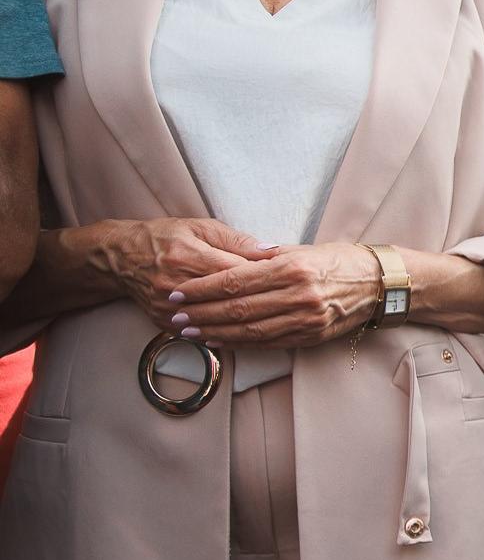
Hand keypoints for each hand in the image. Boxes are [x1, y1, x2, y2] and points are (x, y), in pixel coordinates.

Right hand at [96, 218, 274, 331]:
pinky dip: (221, 330)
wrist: (120, 257)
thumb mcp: (200, 228)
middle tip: (284, 301)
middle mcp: (176, 285)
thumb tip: (271, 252)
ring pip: (216, 320)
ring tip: (271, 318)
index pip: (236, 273)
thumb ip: (236, 241)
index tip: (286, 279)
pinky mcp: (164, 322)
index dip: (264, 277)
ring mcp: (168, 307)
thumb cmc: (164, 237)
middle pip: (228, 300)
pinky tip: (243, 330)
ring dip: (244, 321)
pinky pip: (200, 331)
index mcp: (188, 256)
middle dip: (259, 300)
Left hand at [169, 243, 381, 347]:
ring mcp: (305, 319)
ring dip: (214, 332)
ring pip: (248, 330)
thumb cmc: (342, 261)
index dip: (201, 289)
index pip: (235, 281)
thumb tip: (233, 259)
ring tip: (190, 332)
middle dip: (200, 313)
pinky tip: (219, 341)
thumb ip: (268, 256)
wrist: (382, 284)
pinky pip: (267, 343)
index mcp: (292, 268)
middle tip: (174, 315)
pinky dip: (239, 343)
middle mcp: (298, 295)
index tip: (178, 292)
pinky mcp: (310, 336)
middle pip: (237, 308)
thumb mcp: (305, 249)